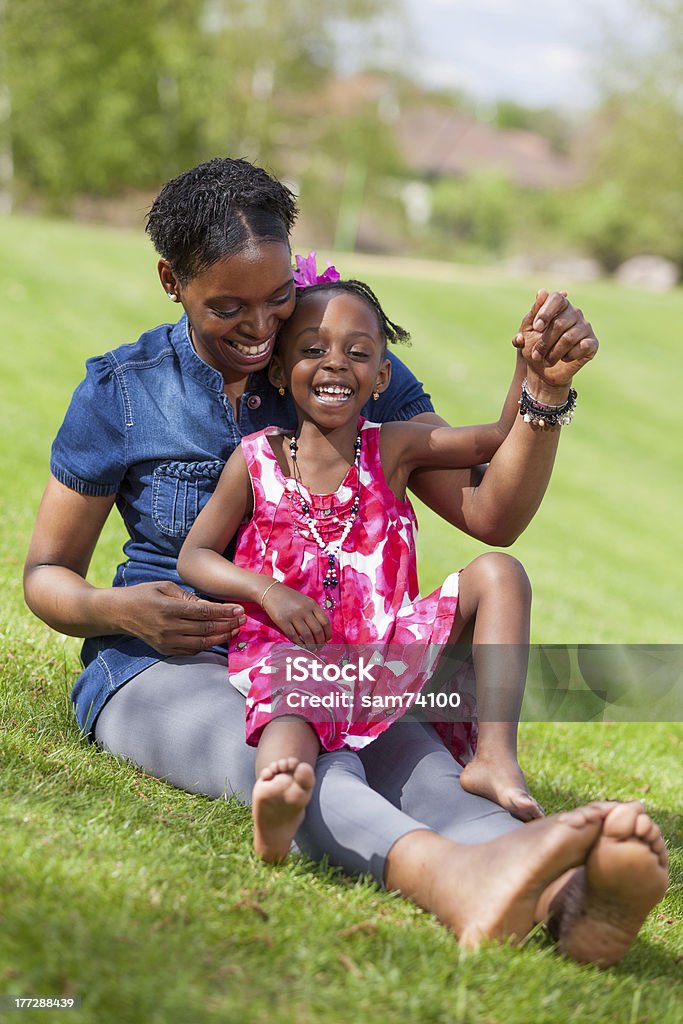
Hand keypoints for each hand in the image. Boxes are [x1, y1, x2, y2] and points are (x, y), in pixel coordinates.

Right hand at [114, 580, 245, 655]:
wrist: (119, 613)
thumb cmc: (143, 594)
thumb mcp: (164, 586)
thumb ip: (188, 596)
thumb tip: (210, 606)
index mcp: (168, 608)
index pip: (203, 612)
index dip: (223, 612)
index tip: (239, 609)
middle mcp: (168, 627)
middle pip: (205, 628)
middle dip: (228, 624)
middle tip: (243, 619)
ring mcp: (167, 642)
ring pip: (202, 642)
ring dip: (222, 637)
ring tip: (236, 629)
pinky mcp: (166, 650)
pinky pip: (192, 650)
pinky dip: (208, 645)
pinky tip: (219, 638)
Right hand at [261, 582, 330, 644]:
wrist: (271, 592)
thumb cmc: (290, 598)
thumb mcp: (305, 601)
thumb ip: (314, 613)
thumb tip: (323, 632)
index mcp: (312, 604)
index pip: (325, 622)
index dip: (327, 633)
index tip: (327, 640)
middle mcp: (304, 610)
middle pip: (317, 630)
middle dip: (320, 642)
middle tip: (319, 648)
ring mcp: (293, 615)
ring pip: (307, 635)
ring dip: (311, 645)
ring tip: (312, 649)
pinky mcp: (283, 621)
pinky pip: (294, 636)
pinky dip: (299, 643)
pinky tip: (301, 645)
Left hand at [513, 289, 597, 389]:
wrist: (542, 372)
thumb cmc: (533, 348)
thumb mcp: (526, 332)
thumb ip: (531, 315)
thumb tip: (542, 292)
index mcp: (559, 306)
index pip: (557, 298)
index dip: (546, 312)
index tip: (537, 328)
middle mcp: (574, 313)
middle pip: (560, 323)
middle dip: (544, 342)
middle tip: (536, 355)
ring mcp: (585, 327)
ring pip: (569, 338)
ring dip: (553, 353)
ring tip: (546, 361)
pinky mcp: (592, 343)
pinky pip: (582, 347)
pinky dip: (569, 356)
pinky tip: (564, 359)